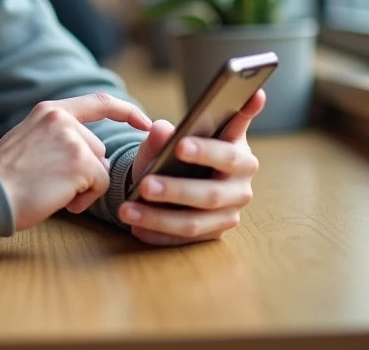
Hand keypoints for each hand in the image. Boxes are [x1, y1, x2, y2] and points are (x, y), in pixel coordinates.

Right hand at [0, 93, 151, 230]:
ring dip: (83, 187)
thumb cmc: (4, 179)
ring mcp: (73, 139)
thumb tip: (90, 150)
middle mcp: (63, 119)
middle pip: (97, 149)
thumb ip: (56, 136)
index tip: (144, 122)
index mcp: (50, 111)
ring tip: (52, 192)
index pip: (99, 102)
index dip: (126, 112)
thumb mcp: (28, 140)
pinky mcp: (81, 162)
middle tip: (52, 186)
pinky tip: (60, 201)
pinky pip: (99, 186)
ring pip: (99, 168)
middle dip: (84, 172)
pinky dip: (85, 200)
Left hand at [120, 88, 264, 245]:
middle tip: (145, 185)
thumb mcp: (170, 140)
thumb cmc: (182, 152)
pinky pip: (184, 239)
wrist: (180, 176)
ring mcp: (229, 213)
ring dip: (159, 218)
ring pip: (195, 221)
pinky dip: (158, 233)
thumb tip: (160, 129)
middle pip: (211, 193)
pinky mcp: (214, 234)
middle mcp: (241, 186)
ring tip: (127, 210)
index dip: (206, 150)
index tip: (180, 144)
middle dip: (175, 190)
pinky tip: (135, 227)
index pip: (227, 152)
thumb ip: (164, 135)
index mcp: (239, 153)